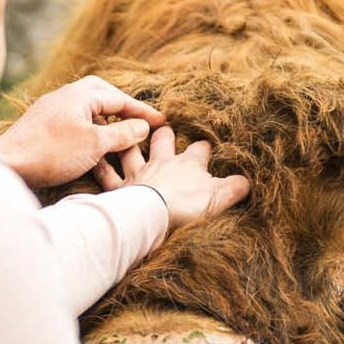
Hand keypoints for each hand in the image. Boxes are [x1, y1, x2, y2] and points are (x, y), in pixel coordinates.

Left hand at [0, 75, 165, 187]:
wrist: (7, 165)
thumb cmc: (51, 153)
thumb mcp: (95, 144)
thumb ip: (123, 133)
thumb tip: (142, 126)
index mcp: (80, 94)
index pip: (120, 98)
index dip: (143, 111)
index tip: (162, 122)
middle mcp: (65, 96)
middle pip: (103, 96)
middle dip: (123, 110)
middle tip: (140, 123)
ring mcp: (51, 110)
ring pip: (87, 112)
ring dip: (106, 126)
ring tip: (120, 141)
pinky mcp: (42, 126)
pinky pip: (74, 124)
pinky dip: (89, 135)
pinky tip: (93, 150)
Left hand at [95, 126, 250, 228]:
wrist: (153, 215)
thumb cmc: (187, 206)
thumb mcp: (219, 197)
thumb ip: (235, 188)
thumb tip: (249, 182)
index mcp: (188, 164)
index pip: (199, 149)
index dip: (203, 147)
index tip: (205, 146)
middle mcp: (161, 163)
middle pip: (162, 140)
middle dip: (163, 133)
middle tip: (163, 128)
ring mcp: (137, 173)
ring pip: (131, 150)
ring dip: (128, 141)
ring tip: (125, 134)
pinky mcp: (119, 188)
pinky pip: (106, 174)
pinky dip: (101, 167)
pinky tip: (95, 161)